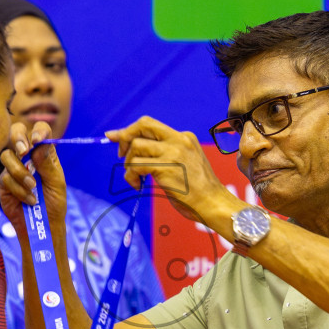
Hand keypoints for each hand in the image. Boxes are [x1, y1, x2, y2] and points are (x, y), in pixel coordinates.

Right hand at [0, 120, 64, 232]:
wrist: (43, 225)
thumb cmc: (53, 203)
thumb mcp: (56, 184)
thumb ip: (47, 164)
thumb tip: (38, 145)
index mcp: (44, 153)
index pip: (41, 131)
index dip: (38, 131)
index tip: (38, 140)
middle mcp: (28, 156)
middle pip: (17, 133)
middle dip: (18, 138)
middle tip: (23, 151)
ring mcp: (14, 168)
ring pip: (7, 156)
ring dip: (20, 172)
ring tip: (32, 187)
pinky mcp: (4, 182)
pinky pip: (6, 178)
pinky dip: (19, 190)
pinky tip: (29, 199)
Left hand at [106, 116, 238, 227]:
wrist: (213, 203)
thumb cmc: (198, 190)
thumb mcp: (184, 164)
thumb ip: (165, 155)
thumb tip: (135, 152)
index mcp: (184, 137)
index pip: (150, 125)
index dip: (130, 130)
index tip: (115, 136)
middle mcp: (178, 140)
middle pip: (142, 125)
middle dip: (125, 137)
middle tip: (120, 155)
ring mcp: (173, 153)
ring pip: (136, 147)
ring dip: (128, 164)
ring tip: (134, 178)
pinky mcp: (166, 167)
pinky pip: (136, 165)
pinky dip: (130, 176)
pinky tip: (136, 185)